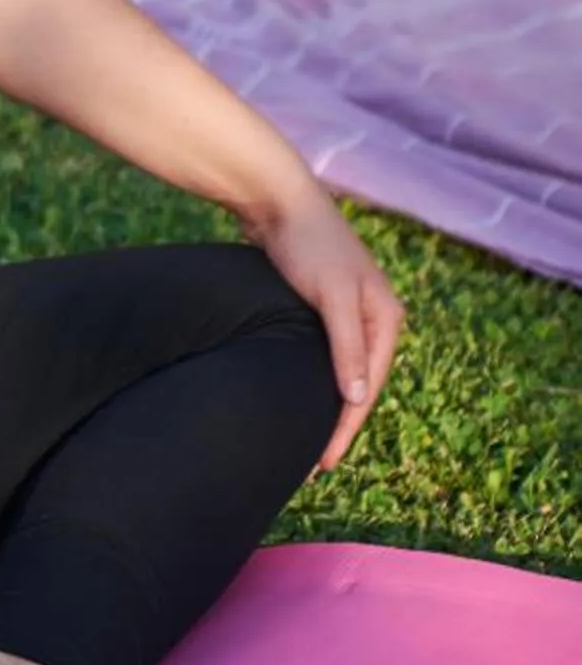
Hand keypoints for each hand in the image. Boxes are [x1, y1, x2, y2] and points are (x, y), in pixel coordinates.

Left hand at [246, 182, 405, 471]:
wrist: (279, 201)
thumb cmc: (308, 247)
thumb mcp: (332, 298)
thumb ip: (345, 348)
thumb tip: (355, 400)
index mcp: (387, 319)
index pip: (367, 388)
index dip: (345, 427)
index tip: (324, 461)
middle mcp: (375, 318)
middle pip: (358, 385)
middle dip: (339, 423)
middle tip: (315, 462)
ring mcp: (350, 313)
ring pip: (341, 372)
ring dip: (326, 404)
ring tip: (306, 440)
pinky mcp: (323, 307)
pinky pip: (323, 356)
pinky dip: (313, 380)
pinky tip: (296, 396)